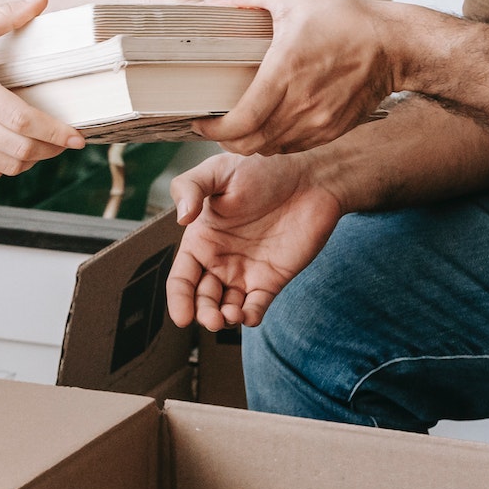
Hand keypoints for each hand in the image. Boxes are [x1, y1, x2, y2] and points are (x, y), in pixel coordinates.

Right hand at [0, 0, 84, 182]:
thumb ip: (0, 17)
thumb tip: (38, 0)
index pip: (23, 119)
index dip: (55, 131)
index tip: (77, 136)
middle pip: (21, 148)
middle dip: (51, 149)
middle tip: (65, 142)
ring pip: (6, 166)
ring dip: (31, 161)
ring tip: (41, 147)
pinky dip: (5, 168)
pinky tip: (11, 153)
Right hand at [166, 149, 342, 330]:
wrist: (310, 177)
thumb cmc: (262, 169)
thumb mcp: (218, 171)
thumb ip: (190, 188)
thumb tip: (181, 218)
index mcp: (201, 238)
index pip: (181, 277)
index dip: (178, 298)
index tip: (181, 317)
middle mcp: (220, 259)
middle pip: (202, 298)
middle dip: (203, 313)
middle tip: (212, 319)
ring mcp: (246, 271)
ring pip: (227, 306)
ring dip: (224, 318)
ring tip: (230, 315)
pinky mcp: (273, 279)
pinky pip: (257, 305)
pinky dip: (250, 315)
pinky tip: (248, 315)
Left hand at [193, 0, 397, 154]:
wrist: (394, 45)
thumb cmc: (346, 18)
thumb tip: (213, 2)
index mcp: (286, 72)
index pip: (241, 121)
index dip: (213, 129)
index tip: (199, 120)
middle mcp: (301, 104)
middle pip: (249, 143)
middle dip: (223, 139)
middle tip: (212, 124)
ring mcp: (318, 122)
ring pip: (269, 149)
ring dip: (247, 142)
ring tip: (236, 124)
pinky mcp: (331, 130)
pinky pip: (291, 147)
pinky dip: (272, 141)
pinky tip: (266, 124)